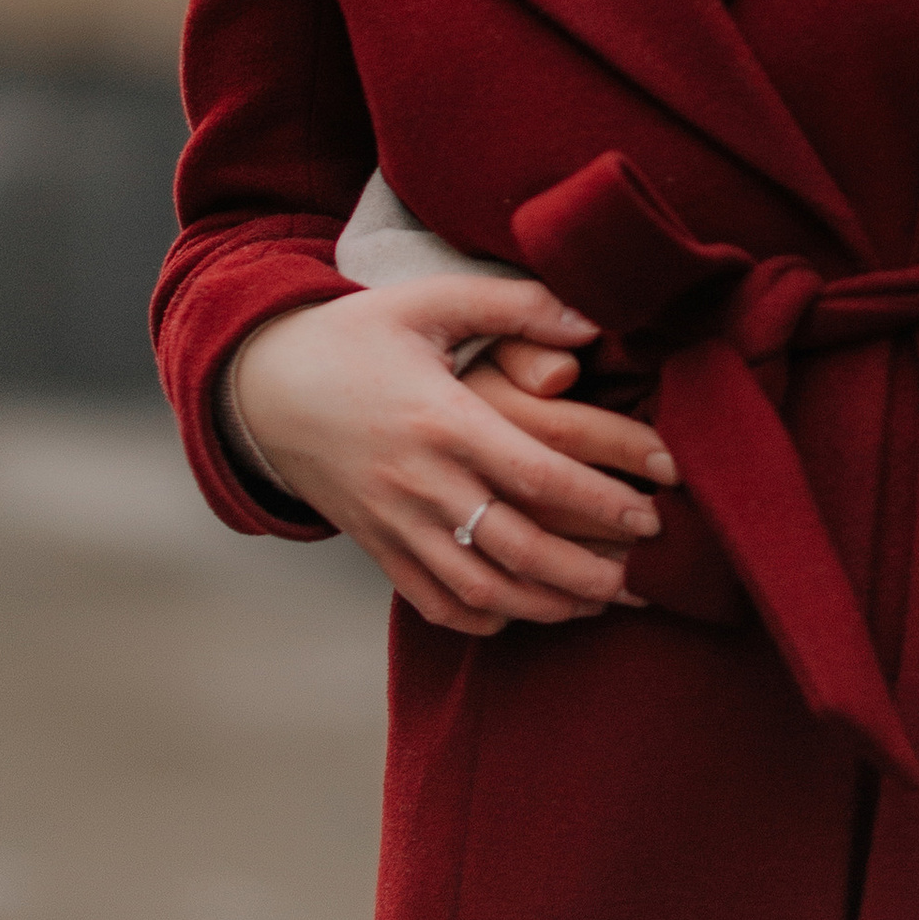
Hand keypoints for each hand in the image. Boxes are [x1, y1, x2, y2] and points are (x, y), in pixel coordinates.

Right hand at [230, 274, 676, 637]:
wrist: (264, 385)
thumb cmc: (357, 336)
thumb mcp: (430, 301)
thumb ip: (515, 306)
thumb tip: (592, 324)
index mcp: (443, 419)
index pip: (538, 474)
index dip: (602, 499)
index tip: (654, 510)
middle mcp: (420, 481)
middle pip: (519, 547)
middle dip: (589, 571)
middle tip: (646, 576)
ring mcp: (394, 523)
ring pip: (481, 588)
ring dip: (548, 604)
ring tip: (602, 601)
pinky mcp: (376, 546)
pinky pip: (433, 602)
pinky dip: (483, 618)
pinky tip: (525, 610)